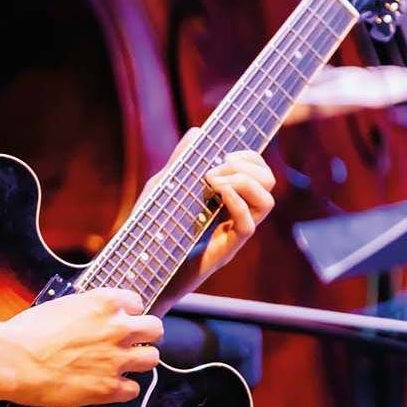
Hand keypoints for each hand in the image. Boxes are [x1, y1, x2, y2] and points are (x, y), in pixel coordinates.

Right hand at [0, 288, 162, 406]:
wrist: (16, 360)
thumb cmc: (29, 332)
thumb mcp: (62, 305)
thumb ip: (87, 309)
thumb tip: (92, 315)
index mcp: (105, 302)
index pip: (137, 302)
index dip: (128, 312)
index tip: (121, 318)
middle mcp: (117, 328)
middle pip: (154, 329)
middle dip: (144, 334)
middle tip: (131, 341)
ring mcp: (117, 359)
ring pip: (152, 358)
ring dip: (139, 360)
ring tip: (123, 363)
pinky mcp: (110, 387)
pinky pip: (133, 389)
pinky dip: (123, 388)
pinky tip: (109, 384)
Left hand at [146, 128, 276, 308]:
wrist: (138, 273)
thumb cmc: (149, 231)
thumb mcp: (163, 187)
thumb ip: (181, 162)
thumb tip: (197, 132)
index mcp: (227, 202)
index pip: (259, 174)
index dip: (249, 157)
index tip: (223, 155)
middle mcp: (235, 218)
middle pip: (269, 184)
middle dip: (246, 166)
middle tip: (214, 171)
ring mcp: (231, 237)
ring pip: (267, 203)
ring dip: (243, 181)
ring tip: (213, 182)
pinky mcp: (223, 253)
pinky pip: (247, 226)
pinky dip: (235, 202)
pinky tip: (215, 193)